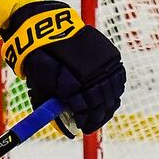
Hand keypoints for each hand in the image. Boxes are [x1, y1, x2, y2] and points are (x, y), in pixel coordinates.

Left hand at [1, 1, 125, 134]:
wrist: (47, 29)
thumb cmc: (40, 61)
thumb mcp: (40, 87)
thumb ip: (52, 109)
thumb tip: (64, 130)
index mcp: (73, 85)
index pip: (85, 111)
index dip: (85, 122)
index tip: (82, 127)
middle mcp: (91, 75)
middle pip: (101, 105)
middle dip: (97, 118)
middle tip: (91, 125)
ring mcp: (103, 64)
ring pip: (113, 93)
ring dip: (108, 106)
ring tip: (101, 112)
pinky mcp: (109, 55)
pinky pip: (118, 78)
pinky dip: (114, 90)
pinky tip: (108, 96)